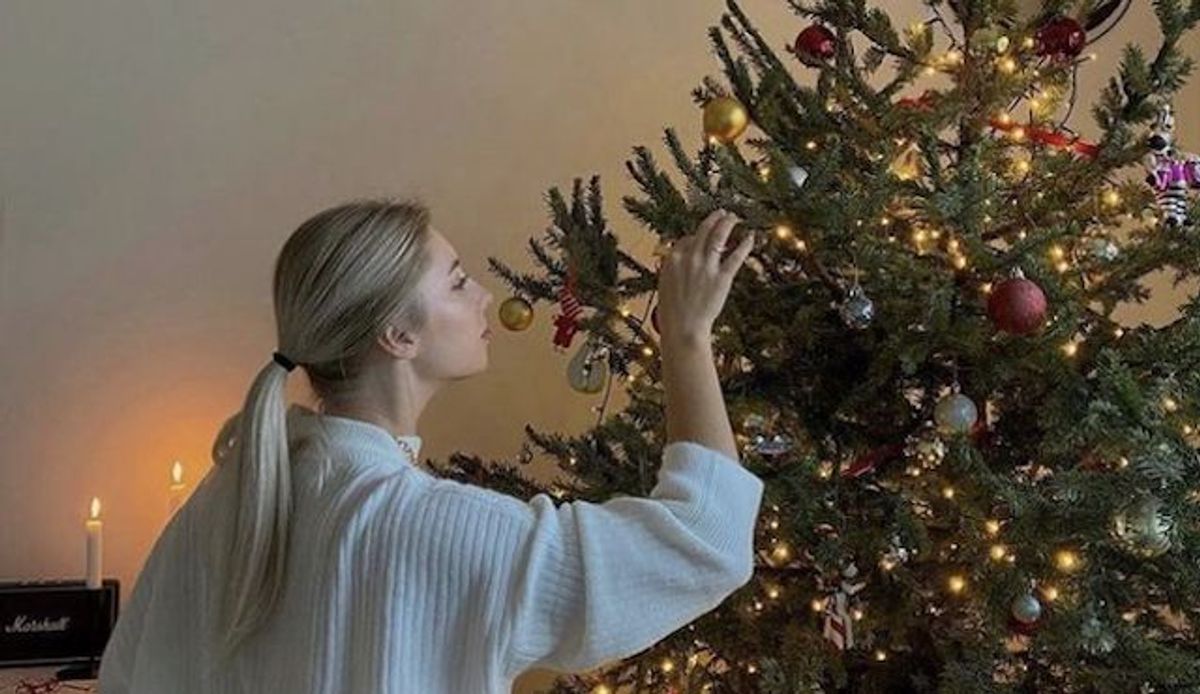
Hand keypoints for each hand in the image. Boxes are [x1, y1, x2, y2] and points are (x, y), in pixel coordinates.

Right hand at [655, 209, 755, 344]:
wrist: (683, 328)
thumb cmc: (672, 311)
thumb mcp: (665, 284)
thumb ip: (672, 268)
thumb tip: (676, 258)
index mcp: (673, 259)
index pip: (687, 239)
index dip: (697, 236)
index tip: (703, 235)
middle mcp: (690, 258)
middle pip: (703, 230)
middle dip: (714, 218)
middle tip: (722, 212)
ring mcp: (707, 267)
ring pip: (719, 237)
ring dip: (727, 223)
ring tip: (733, 217)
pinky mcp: (722, 278)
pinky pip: (735, 256)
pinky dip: (744, 245)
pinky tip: (750, 237)